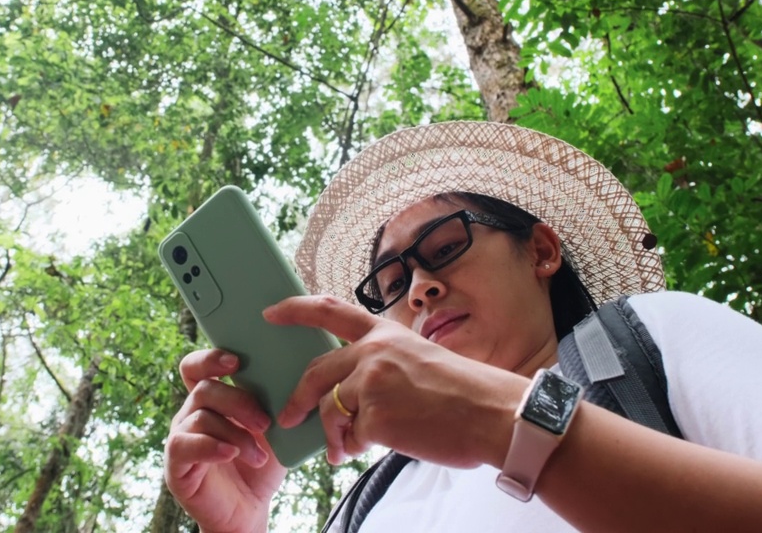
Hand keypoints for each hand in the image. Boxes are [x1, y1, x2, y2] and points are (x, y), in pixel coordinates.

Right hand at [164, 349, 287, 532]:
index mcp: (211, 400)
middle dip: (239, 402)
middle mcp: (191, 414)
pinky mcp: (176, 465)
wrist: (249, 511)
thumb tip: (299, 377)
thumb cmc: (260, 465)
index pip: (196, 367)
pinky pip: (185, 445)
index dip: (211, 358)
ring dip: (236, 433)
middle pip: (205, 388)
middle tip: (266, 423)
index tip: (237, 362)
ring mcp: (182, 438)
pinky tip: (231, 454)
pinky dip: (212, 447)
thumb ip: (276, 403)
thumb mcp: (274, 430)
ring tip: (259, 456)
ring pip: (201, 417)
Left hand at [264, 296, 526, 468]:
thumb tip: (350, 396)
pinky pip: (348, 437)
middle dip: (297, 398)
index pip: (330, 310)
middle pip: (316, 372)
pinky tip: (365, 450)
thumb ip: (382, 366)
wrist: (491, 414)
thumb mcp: (418, 359)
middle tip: (288, 416)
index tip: (270, 313)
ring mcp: (371, 384)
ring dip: (331, 434)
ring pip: (329, 410)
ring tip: (340, 449)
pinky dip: (351, 447)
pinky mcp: (373, 417)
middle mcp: (374, 352)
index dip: (296, 310)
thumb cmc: (463, 393)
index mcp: (386, 333)